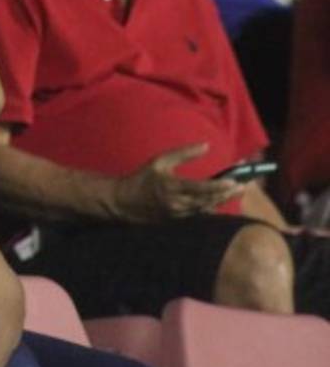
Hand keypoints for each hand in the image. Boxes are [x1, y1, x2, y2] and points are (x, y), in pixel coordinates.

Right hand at [111, 143, 243, 222]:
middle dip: (226, 193)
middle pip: (208, 200)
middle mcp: (177, 203)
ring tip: (236, 192)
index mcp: (172, 187)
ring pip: (206, 208)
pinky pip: (200, 214)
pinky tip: (220, 201)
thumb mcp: (160, 161)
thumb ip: (183, 153)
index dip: (219, 185)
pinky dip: (211, 207)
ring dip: (222, 200)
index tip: (234, 181)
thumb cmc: (142, 178)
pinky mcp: (178, 221)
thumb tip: (206, 146)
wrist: (124, 202)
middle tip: (242, 186)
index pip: (201, 188)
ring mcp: (178, 214)